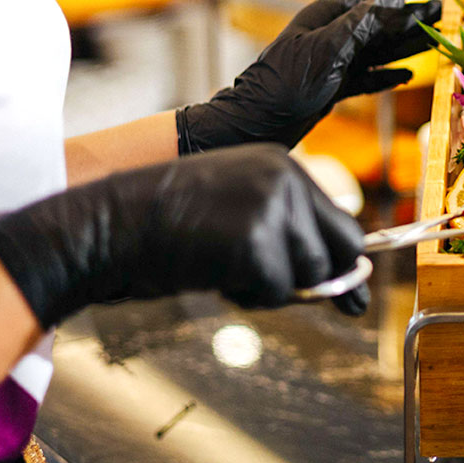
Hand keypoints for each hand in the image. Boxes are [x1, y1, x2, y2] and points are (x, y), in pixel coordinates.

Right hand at [0, 145, 369, 325]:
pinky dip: (252, 298)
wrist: (111, 224)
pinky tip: (216, 278)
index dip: (342, 261)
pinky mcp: (256, 242)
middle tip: (286, 291)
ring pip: (311, 274)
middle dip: (324, 279)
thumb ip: (288, 236)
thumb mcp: (237, 213)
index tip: (352, 292)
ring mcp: (272, 207)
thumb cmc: (166, 226)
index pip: (340, 220)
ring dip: (275, 288)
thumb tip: (349, 287)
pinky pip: (279, 291)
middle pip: (342, 247)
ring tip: (227, 272)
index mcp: (281, 164)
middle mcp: (284, 178)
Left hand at [177, 0, 441, 152]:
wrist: (258, 123)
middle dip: (411, 16)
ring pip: (378, 49)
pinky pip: (368, 77)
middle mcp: (332, 35)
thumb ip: (362, 22)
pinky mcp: (335, 87)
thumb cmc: (286, 82)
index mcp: (327, 16)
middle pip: (380, 22)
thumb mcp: (327, 48)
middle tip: (443, 10)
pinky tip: (407, 76)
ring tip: (436, 38)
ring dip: (407, 44)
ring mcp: (334, 62)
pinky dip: (387, 76)